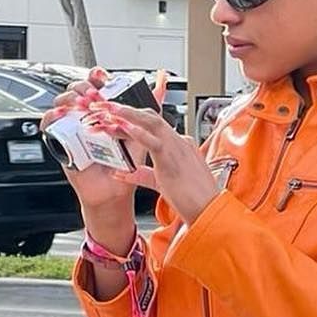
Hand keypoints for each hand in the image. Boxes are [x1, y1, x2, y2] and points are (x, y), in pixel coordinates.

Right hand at [41, 70, 142, 243]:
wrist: (115, 189)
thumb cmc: (126, 163)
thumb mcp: (141, 129)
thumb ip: (151, 104)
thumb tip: (162, 82)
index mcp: (104, 110)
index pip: (95, 83)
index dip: (95, 76)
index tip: (102, 77)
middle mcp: (87, 116)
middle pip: (77, 88)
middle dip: (84, 86)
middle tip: (93, 95)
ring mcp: (73, 127)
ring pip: (62, 101)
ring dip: (70, 98)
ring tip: (82, 105)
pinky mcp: (62, 141)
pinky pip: (50, 124)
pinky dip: (52, 117)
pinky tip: (62, 116)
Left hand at [91, 103, 218, 227]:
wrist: (209, 210)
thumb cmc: (193, 199)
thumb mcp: (163, 184)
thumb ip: (143, 175)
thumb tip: (126, 172)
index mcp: (178, 145)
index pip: (152, 125)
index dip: (132, 119)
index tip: (115, 116)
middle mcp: (178, 142)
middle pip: (149, 117)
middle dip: (127, 110)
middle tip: (106, 106)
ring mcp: (177, 147)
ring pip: (150, 122)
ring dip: (128, 114)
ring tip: (109, 110)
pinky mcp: (172, 159)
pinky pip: (153, 141)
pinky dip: (138, 133)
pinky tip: (124, 127)